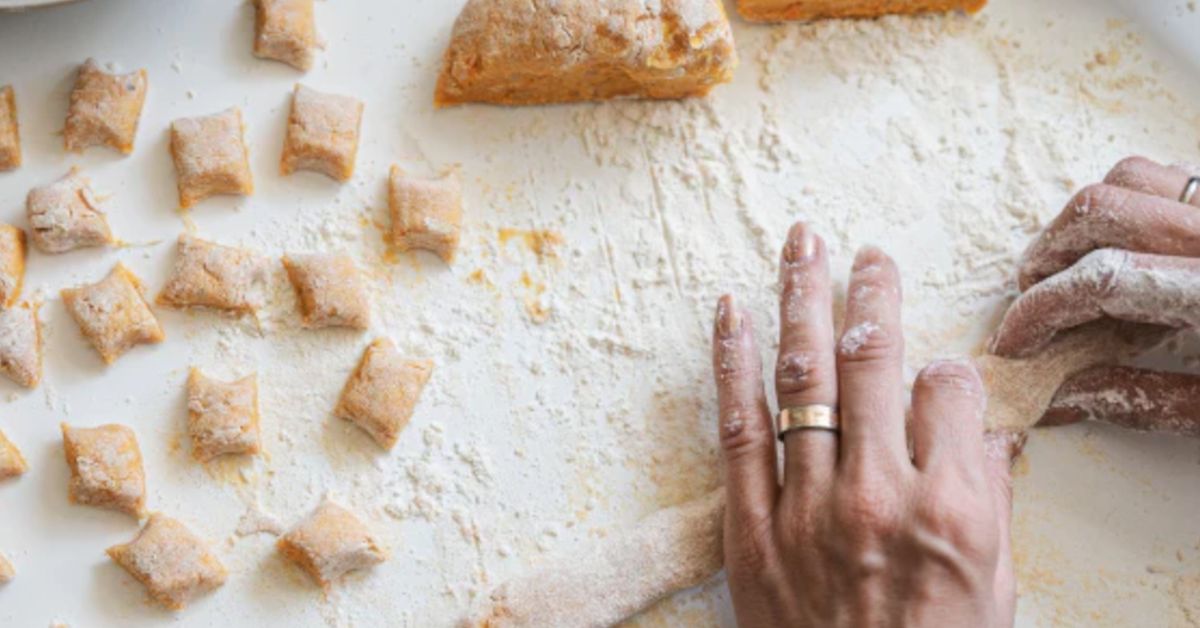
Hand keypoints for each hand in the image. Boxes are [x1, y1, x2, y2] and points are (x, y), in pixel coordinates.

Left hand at [712, 224, 1018, 627]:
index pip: (949, 389)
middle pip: (875, 361)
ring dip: (800, 300)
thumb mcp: (995, 586)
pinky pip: (736, 428)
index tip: (934, 376)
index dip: (944, 373)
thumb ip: (989, 499)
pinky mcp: (748, 527)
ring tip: (800, 242)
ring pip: (803, 378)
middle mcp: (878, 494)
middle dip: (871, 293)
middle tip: (864, 252)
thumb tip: (981, 430)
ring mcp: (806, 506)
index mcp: (952, 509)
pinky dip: (731, 364)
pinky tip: (730, 311)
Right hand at [989, 157, 1199, 435]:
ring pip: (1126, 179)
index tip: (1015, 340)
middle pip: (1098, 213)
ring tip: (1073, 269)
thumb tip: (1062, 396)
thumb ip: (1147, 398)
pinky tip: (1129, 248)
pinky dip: (1130, 201)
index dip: (1042, 311)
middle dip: (1046, 260)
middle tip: (1032, 304)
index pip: (1102, 281)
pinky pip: (1165, 174)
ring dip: (1083, 223)